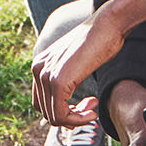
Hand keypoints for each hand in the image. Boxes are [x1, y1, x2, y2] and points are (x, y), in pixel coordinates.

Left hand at [31, 8, 126, 127]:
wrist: (107, 25)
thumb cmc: (97, 42)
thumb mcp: (74, 63)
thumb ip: (65, 80)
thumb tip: (66, 108)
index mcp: (39, 64)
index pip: (41, 103)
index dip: (62, 113)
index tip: (82, 109)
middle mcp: (38, 69)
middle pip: (46, 111)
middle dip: (71, 117)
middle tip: (91, 108)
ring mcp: (46, 75)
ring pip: (54, 117)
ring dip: (77, 119)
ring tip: (93, 108)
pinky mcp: (58, 82)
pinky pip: (62, 115)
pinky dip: (78, 120)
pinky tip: (93, 110)